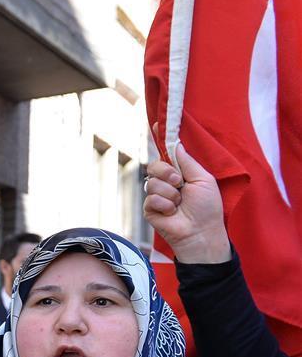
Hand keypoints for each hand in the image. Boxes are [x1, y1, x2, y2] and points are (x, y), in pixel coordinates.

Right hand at [143, 144, 230, 263]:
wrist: (201, 232)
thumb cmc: (207, 208)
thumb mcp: (203, 179)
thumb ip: (187, 161)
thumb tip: (176, 144)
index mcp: (180, 173)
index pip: (166, 153)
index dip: (160, 139)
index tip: (157, 124)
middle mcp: (166, 182)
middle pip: (154, 165)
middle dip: (166, 172)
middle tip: (179, 182)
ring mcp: (156, 196)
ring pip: (152, 182)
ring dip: (169, 193)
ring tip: (179, 203)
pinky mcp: (149, 209)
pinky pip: (150, 198)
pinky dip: (164, 204)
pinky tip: (172, 212)